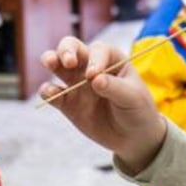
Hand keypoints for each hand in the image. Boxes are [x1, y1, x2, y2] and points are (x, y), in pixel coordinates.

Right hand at [39, 37, 166, 172]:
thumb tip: (94, 79)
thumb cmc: (138, 110)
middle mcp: (90, 66)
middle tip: (68, 62)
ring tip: (50, 63)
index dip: (94, 60)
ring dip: (50, 59)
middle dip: (66, 50)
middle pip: (72, 48)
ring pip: (57, 65)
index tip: (93, 76)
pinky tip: (50, 94)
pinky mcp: (67, 103)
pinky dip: (47, 92)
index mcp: (111, 59)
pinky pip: (52, 93)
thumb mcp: (133, 98)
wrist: (133, 137)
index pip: (98, 50)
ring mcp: (76, 83)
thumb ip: (114, 87)